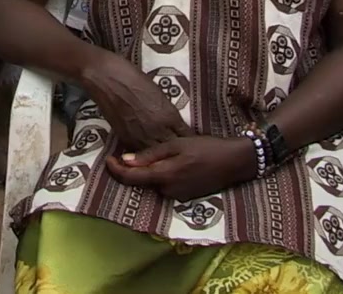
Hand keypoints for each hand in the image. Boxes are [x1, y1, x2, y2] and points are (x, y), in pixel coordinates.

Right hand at [81, 53, 192, 151]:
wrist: (108, 78)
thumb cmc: (134, 78)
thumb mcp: (159, 94)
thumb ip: (168, 112)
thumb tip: (174, 124)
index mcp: (170, 116)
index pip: (186, 137)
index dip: (189, 140)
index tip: (189, 142)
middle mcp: (158, 130)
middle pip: (174, 150)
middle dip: (177, 152)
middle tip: (179, 154)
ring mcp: (141, 137)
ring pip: (157, 156)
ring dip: (160, 157)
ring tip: (164, 158)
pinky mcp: (126, 139)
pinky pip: (140, 153)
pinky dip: (145, 155)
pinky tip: (147, 155)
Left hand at [106, 136, 252, 201]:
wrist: (235, 162)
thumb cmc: (206, 148)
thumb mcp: (176, 144)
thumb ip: (150, 155)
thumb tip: (125, 160)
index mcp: (164, 176)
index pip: (132, 178)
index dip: (116, 170)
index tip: (107, 159)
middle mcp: (169, 191)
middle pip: (142, 182)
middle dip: (134, 170)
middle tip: (128, 151)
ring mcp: (178, 196)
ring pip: (154, 184)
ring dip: (150, 172)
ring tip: (154, 154)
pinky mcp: (186, 197)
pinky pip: (166, 186)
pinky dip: (162, 176)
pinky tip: (169, 163)